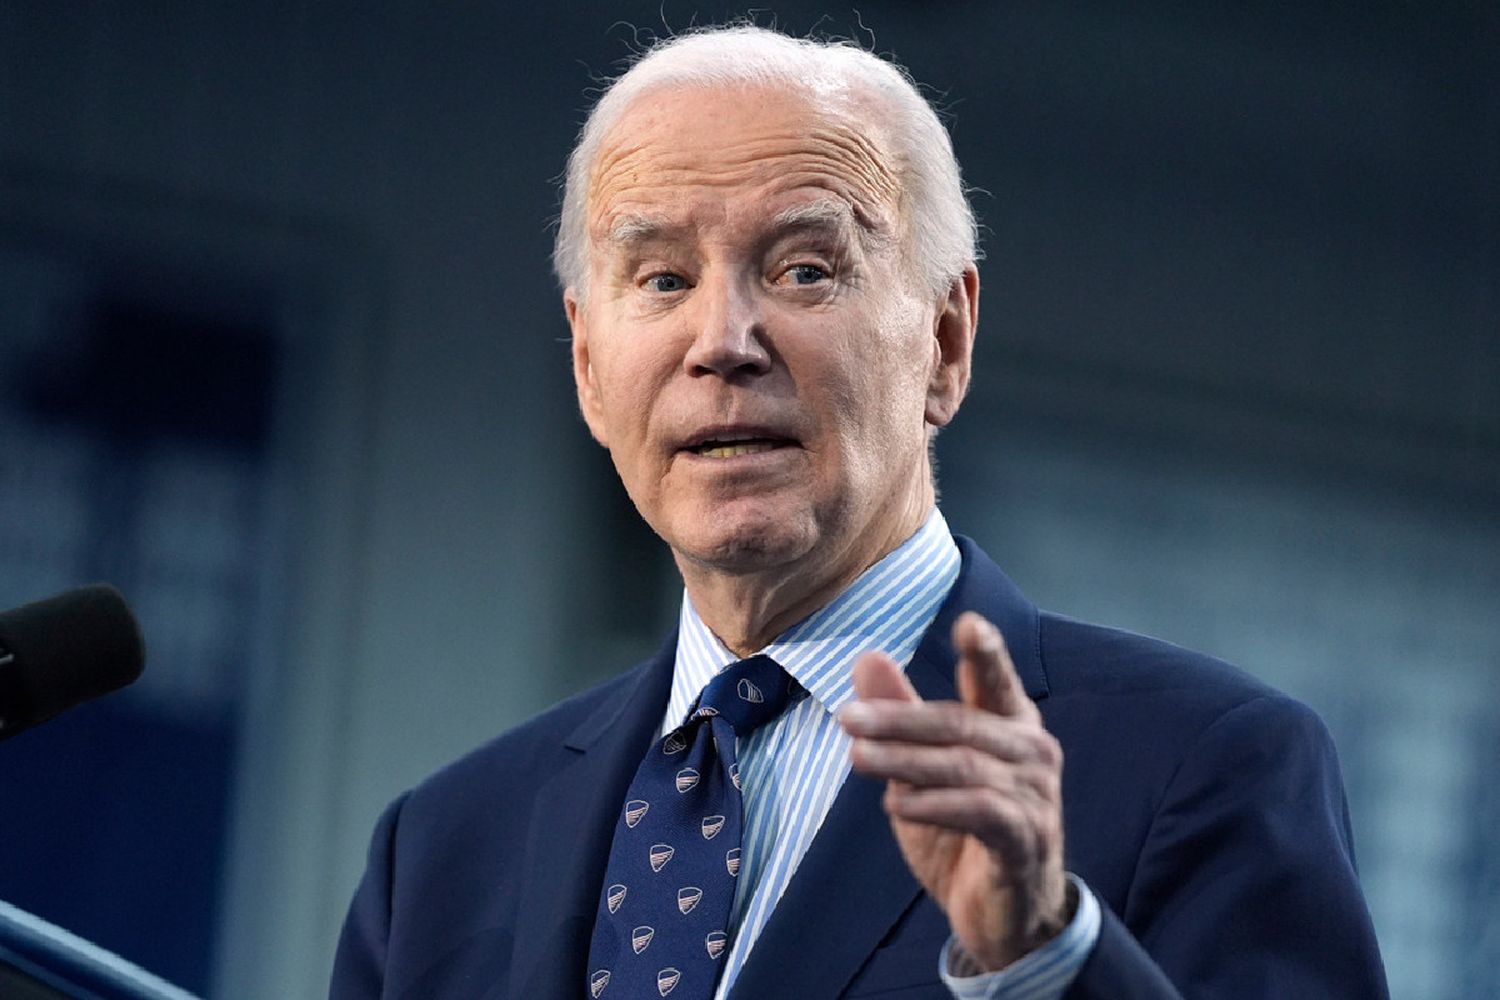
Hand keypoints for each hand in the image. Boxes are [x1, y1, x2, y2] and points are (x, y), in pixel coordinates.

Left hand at [840, 612, 1070, 970]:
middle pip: (960, 724)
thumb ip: (901, 713)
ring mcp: (1034, 797)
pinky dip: (936, 806)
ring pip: (963, 766)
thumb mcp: (922, 768)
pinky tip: (899, 806)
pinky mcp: (1026, 841)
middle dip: (899, 719)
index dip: (986, 653)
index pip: (995, 681)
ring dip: (905, 761)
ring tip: (856, 758)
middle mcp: (1031, 754)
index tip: (970, 624)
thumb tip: (867, 656)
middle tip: (845, 718)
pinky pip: (981, 812)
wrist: (1005, 915)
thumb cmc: (964, 829)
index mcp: (1011, 725)